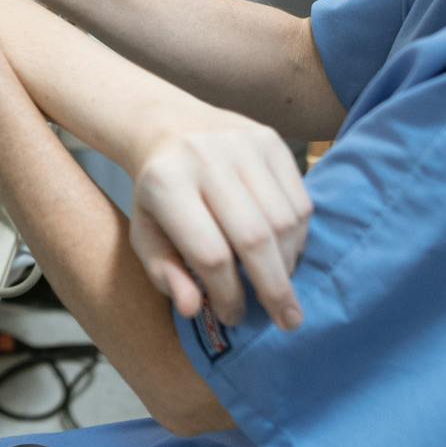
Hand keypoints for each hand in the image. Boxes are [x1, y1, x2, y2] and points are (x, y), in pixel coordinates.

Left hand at [127, 111, 312, 332]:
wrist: (169, 126)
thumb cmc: (157, 193)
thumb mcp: (145, 235)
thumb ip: (165, 274)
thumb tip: (193, 310)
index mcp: (166, 184)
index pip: (209, 254)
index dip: (227, 294)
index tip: (233, 317)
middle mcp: (206, 158)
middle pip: (253, 238)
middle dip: (273, 287)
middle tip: (286, 320)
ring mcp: (242, 144)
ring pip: (283, 220)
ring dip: (288, 263)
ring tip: (280, 285)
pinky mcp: (270, 140)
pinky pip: (300, 200)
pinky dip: (299, 236)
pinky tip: (285, 253)